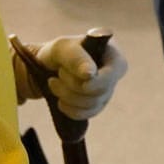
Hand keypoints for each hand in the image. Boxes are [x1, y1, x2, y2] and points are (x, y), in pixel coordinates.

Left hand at [13, 35, 128, 120]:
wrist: (49, 64)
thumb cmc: (59, 51)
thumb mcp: (63, 49)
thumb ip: (76, 58)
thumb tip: (90, 74)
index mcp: (113, 56)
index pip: (113, 74)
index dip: (96, 82)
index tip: (79, 82)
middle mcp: (114, 75)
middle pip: (99, 92)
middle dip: (73, 85)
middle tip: (59, 72)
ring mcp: (106, 92)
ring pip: (91, 105)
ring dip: (67, 96)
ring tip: (54, 82)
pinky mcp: (96, 105)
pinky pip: (85, 114)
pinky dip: (69, 109)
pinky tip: (60, 99)